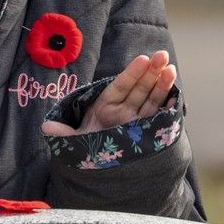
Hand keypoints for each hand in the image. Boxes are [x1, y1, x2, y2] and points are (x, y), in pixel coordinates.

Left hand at [41, 51, 176, 136]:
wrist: (95, 168)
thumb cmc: (83, 148)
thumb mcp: (72, 140)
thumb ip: (63, 132)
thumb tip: (46, 128)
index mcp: (105, 108)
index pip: (119, 87)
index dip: (131, 73)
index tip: (142, 59)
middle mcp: (123, 112)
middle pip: (139, 89)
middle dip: (151, 72)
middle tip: (162, 55)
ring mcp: (136, 122)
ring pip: (151, 101)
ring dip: (162, 85)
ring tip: (171, 69)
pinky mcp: (147, 135)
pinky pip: (158, 119)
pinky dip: (168, 109)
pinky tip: (176, 97)